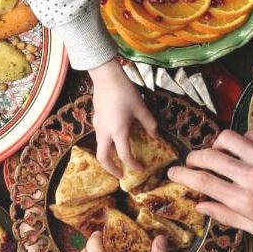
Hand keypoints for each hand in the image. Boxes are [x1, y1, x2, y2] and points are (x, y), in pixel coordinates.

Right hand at [89, 58, 156, 176]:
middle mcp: (105, 132)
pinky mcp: (95, 119)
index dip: (133, 165)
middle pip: (103, 158)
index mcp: (118, 131)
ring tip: (118, 159)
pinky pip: (99, 137)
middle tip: (121, 174)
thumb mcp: (141, 108)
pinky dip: (106, 144)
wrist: (106, 77)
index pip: (124, 155)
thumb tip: (156, 136)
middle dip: (111, 169)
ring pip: (100, 148)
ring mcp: (98, 126)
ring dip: (108, 157)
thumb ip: (149, 124)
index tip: (140, 169)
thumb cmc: (125, 91)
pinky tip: (115, 139)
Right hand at [169, 129, 252, 246]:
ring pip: (227, 138)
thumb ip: (226, 214)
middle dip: (192, 157)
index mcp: (244, 200)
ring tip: (218, 152)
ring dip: (216, 144)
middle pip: (208, 156)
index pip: (201, 181)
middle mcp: (252, 176)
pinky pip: (251, 134)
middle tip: (191, 162)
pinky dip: (243, 141)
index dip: (181, 176)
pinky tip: (245, 150)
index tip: (173, 174)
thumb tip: (200, 205)